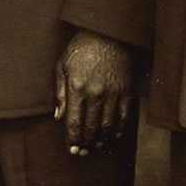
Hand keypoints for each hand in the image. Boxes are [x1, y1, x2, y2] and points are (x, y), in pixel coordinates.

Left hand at [54, 30, 134, 155]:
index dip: (73, 140)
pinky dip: (119, 130)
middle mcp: (95, 93)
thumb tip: (58, 117)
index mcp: (77, 88)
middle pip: (91, 128)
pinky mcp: (127, 91)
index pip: (74, 122)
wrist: (109, 33)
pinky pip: (124, 117)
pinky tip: (113, 136)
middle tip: (82, 153)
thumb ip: (60, 93)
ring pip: (108, 126)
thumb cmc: (81, 48)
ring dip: (102, 140)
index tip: (72, 149)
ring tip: (96, 147)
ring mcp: (113, 93)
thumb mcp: (62, 65)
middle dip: (86, 144)